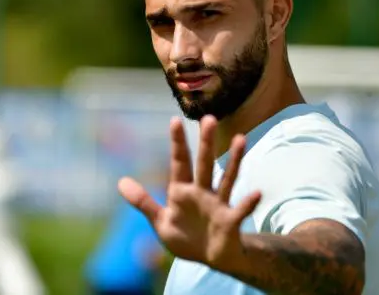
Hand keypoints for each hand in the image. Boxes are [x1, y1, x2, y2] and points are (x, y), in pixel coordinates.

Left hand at [118, 115, 261, 267]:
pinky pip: (240, 210)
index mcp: (182, 191)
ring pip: (226, 178)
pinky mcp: (230, 221)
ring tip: (241, 139)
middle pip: (204, 163)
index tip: (174, 120)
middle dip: (206, 143)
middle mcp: (202, 192)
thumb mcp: (160, 221)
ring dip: (234, 160)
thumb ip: (143, 202)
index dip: (177, 143)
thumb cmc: (185, 237)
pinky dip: (249, 202)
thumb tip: (121, 182)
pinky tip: (257, 193)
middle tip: (208, 119)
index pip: (179, 162)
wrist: (210, 258)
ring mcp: (218, 205)